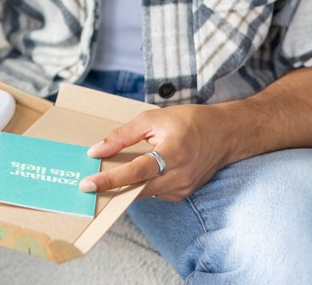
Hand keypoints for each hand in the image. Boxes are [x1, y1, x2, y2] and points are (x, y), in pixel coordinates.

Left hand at [78, 104, 233, 200]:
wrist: (224, 134)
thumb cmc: (189, 121)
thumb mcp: (153, 118)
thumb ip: (124, 135)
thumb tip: (97, 150)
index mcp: (172, 153)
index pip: (135, 172)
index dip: (110, 179)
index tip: (88, 183)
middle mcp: (178, 176)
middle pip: (137, 189)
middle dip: (111, 188)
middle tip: (87, 186)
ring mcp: (182, 188)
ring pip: (144, 193)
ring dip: (126, 186)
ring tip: (110, 173)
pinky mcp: (182, 194)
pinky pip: (154, 192)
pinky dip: (142, 184)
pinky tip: (139, 171)